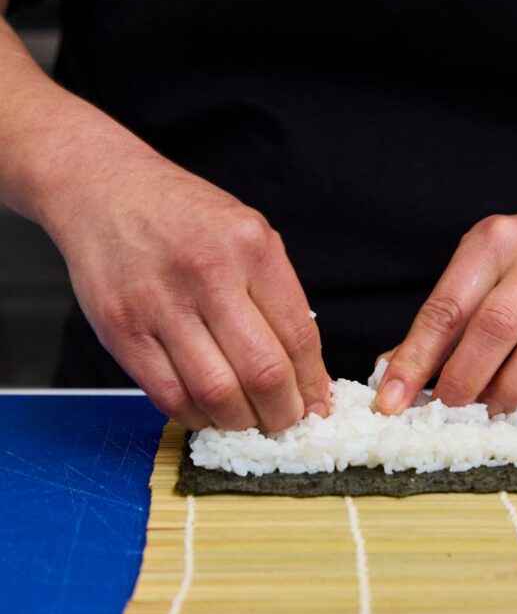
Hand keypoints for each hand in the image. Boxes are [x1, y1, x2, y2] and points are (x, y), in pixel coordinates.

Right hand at [48, 151, 329, 430]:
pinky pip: (169, 396)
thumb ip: (278, 298)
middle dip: (283, 413)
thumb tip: (308, 376)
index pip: (298, 335)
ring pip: (216, 393)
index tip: (315, 405)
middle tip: (285, 422)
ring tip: (248, 420)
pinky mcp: (122, 330)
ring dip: (241, 422)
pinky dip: (196, 417)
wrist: (105, 191)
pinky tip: (208, 411)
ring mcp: (159, 304)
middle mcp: (207, 273)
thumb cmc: (186, 218)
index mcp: (250, 246)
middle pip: (262, 372)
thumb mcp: (249, 235)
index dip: (312, 384)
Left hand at [375, 208, 516, 415]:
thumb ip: (440, 325)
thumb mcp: (478, 276)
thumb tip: (391, 376)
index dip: (416, 359)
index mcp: (490, 242)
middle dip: (467, 378)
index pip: (446, 307)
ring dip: (516, 384)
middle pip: (496, 324)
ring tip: (496, 404)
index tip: (393, 400)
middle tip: (452, 408)